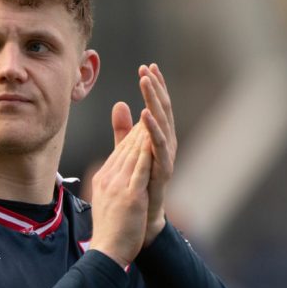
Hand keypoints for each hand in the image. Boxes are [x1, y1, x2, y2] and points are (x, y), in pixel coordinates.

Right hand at [88, 124, 153, 268]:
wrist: (107, 251)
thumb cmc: (111, 228)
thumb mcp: (110, 197)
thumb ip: (117, 182)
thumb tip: (115, 162)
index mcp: (104, 177)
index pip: (121, 149)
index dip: (134, 131)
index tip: (146, 116)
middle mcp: (109, 177)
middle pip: (127, 146)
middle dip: (140, 124)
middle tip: (151, 106)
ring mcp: (118, 185)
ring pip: (133, 152)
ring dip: (144, 130)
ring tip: (154, 112)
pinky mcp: (130, 195)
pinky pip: (140, 169)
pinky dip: (146, 151)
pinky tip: (154, 138)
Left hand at [110, 64, 176, 246]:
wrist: (140, 221)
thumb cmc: (137, 187)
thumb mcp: (126, 152)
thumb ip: (123, 130)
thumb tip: (120, 104)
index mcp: (158, 139)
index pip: (157, 107)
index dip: (154, 87)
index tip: (146, 66)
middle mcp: (166, 146)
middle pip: (163, 111)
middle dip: (156, 89)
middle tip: (147, 69)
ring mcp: (166, 158)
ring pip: (163, 123)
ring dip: (154, 101)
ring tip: (146, 83)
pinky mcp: (162, 170)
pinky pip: (159, 146)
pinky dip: (153, 129)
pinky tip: (144, 114)